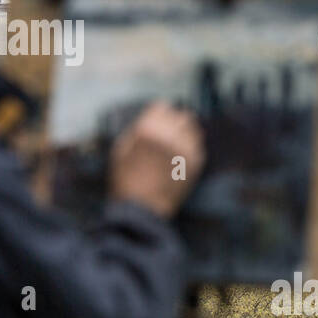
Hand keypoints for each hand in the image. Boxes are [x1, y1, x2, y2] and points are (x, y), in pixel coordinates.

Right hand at [108, 101, 205, 219]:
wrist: (142, 210)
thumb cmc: (126, 180)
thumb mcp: (120, 150)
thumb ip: (134, 130)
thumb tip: (147, 119)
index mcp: (148, 130)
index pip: (162, 107)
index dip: (157, 114)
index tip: (156, 121)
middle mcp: (169, 135)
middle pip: (181, 115)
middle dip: (173, 122)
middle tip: (167, 132)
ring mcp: (185, 149)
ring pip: (193, 128)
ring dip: (185, 132)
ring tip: (176, 143)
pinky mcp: (195, 163)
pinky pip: (198, 145)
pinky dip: (191, 146)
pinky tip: (180, 156)